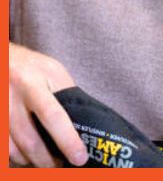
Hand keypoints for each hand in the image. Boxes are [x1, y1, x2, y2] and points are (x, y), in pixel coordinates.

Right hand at [8, 43, 87, 166]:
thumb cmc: (30, 66)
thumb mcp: (52, 72)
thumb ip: (65, 94)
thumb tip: (83, 125)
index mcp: (34, 81)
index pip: (53, 115)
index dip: (67, 140)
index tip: (79, 157)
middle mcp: (12, 95)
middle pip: (30, 139)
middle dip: (47, 159)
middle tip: (60, 166)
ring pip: (12, 148)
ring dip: (29, 161)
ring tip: (44, 162)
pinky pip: (2, 147)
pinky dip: (13, 156)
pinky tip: (24, 155)